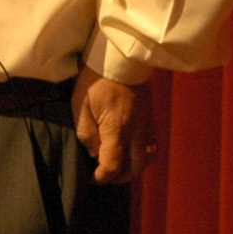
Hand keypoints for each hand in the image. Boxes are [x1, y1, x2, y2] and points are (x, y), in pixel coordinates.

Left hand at [72, 66, 152, 182]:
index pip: (113, 166)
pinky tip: (126, 149)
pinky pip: (150, 146)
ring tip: (116, 163)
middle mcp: (138, 132)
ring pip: (146, 159)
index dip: (101, 177)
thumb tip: (94, 152)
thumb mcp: (81, 106)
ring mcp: (148, 125)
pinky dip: (139, 155)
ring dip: (131, 167)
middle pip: (135, 168)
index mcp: (118, 129)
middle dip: (119, 176)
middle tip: (104, 173)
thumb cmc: (96, 79)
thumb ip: (86, 134)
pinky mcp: (151, 119)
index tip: (92, 177)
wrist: (122, 57)